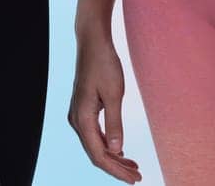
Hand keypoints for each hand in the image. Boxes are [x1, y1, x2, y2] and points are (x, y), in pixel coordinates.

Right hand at [68, 34, 141, 182]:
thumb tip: (117, 150)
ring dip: (114, 158)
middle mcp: (77, 120)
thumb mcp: (114, 93)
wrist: (92, 42)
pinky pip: (95, 135)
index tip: (134, 179)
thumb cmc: (104, 64)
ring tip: (133, 167)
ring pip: (95, 146)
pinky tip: (121, 151)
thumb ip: (115, 123)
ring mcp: (79, 115)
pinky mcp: (84, 110)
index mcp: (83, 118)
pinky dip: (108, 146)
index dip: (116, 170)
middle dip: (116, 168)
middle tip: (137, 177)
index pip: (99, 155)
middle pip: (96, 154)